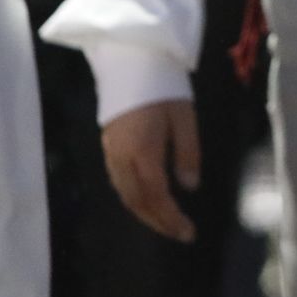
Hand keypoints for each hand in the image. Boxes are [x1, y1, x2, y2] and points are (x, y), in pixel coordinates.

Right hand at [100, 99, 199, 242]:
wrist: (130, 62)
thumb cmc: (164, 88)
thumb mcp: (185, 119)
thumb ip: (188, 154)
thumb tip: (189, 186)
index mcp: (142, 152)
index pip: (156, 196)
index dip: (171, 218)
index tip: (188, 232)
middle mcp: (121, 158)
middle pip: (136, 201)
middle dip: (157, 221)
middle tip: (179, 233)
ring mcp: (110, 153)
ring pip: (124, 194)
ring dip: (144, 212)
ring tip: (165, 222)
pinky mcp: (107, 146)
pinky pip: (118, 182)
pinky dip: (133, 198)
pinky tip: (146, 199)